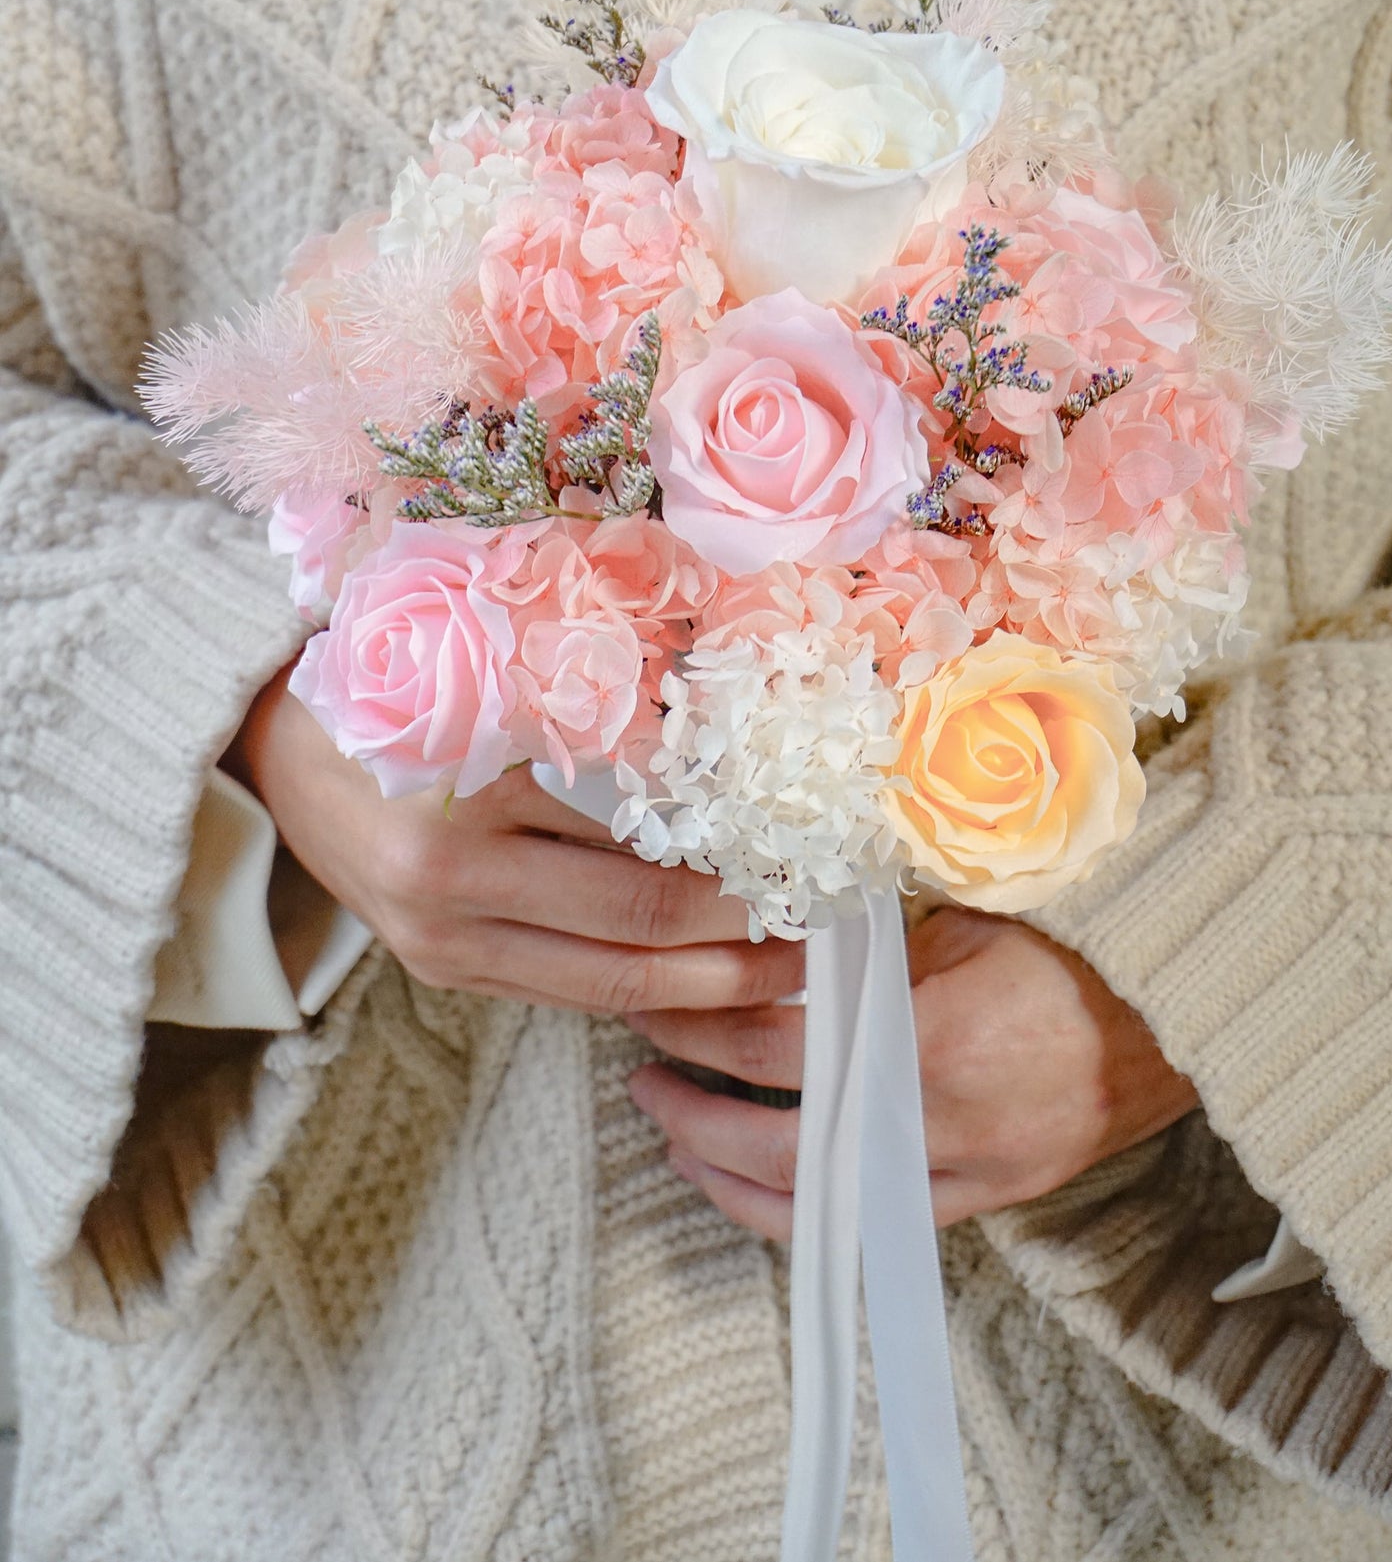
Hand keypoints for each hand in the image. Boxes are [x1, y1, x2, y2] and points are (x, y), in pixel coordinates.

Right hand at [229, 663, 801, 1012]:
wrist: (276, 751)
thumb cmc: (397, 694)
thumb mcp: (492, 690)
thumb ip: (596, 732)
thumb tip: (730, 773)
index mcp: (468, 801)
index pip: (635, 850)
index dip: (734, 867)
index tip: (810, 860)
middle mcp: (449, 885)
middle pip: (635, 929)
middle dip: (742, 943)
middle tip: (824, 935)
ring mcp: (442, 943)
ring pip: (607, 983)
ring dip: (707, 987)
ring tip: (787, 977)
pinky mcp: (442, 970)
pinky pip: (565, 992)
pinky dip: (642, 992)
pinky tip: (704, 984)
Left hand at [625, 906, 1198, 1238]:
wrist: (1190, 998)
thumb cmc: (1078, 934)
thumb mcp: (965, 911)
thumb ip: (865, 939)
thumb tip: (761, 932)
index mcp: (932, 1035)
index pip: (776, 1042)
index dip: (700, 1022)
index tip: (656, 994)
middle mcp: (945, 1122)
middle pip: (777, 1142)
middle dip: (693, 1113)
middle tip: (640, 1074)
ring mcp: (973, 1171)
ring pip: (816, 1207)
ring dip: (727, 1175)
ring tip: (673, 1133)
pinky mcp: (993, 1195)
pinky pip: (872, 1222)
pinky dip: (800, 1209)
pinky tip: (753, 1182)